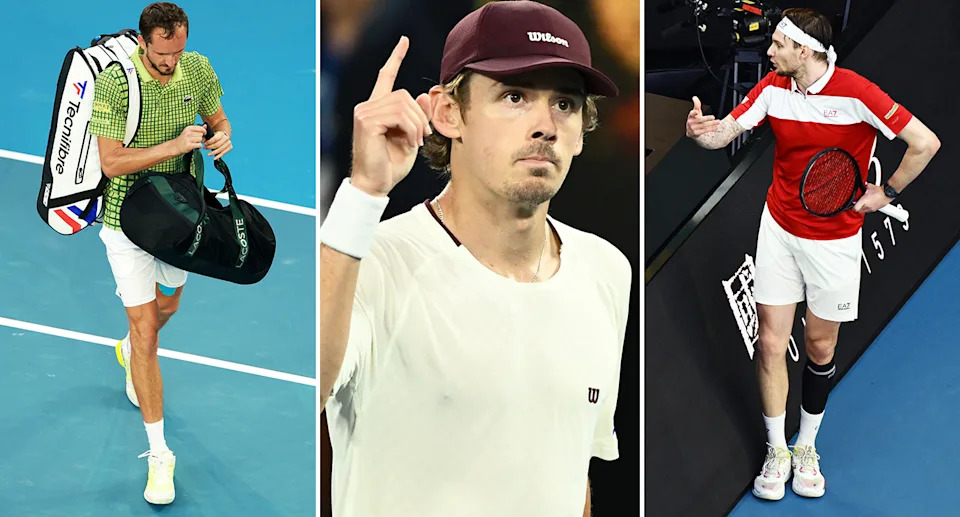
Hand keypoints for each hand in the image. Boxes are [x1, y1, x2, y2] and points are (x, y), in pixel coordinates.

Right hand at [172, 124, 206, 153]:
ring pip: (200, 139)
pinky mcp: (189, 145)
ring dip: (199, 142)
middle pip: (201, 134)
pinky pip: (199, 145)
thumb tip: (206, 125)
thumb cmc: (184, 139)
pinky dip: (199, 146)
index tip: (204, 134)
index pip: (200, 128)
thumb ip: (198, 129)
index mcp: (188, 128)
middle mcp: (188, 133)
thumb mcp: (189, 132)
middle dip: (201, 137)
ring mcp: (188, 139)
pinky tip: (195, 146)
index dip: (204, 131)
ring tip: (195, 142)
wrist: (176, 146)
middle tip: (197, 140)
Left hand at [204, 130, 232, 159]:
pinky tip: (214, 158)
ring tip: (208, 154)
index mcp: (221, 133)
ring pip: (220, 149)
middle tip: (205, 148)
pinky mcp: (230, 147)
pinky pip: (223, 153)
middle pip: (218, 144)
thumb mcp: (210, 134)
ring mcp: (229, 143)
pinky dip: (218, 156)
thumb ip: (205, 136)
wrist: (223, 137)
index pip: (215, 139)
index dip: (209, 142)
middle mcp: (226, 138)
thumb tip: (202, 140)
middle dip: (210, 147)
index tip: (205, 144)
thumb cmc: (215, 136)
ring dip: (214, 152)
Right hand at [350, 36, 432, 196]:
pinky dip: (411, 129)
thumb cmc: (391, 166)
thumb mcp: (412, 138)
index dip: (395, 58)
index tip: (404, 41)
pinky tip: (410, 143)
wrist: (376, 185)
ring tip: (416, 142)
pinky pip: (400, 115)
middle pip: (404, 94)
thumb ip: (418, 116)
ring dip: (417, 125)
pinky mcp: (366, 120)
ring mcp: (364, 112)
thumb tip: (424, 96)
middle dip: (420, 116)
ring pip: (404, 104)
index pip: (385, 77)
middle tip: (423, 137)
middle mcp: (367, 106)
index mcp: (377, 108)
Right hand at [685, 96, 719, 137]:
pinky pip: (704, 131)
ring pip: (703, 125)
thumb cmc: (695, 119)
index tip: (697, 112)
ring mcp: (692, 128)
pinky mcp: (695, 133)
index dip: (694, 113)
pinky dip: (710, 129)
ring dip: (711, 124)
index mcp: (691, 115)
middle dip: (707, 118)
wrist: (691, 131)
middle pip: (700, 120)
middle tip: (713, 117)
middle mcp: (690, 122)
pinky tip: (715, 127)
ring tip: (718, 122)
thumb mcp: (696, 111)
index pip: (691, 113)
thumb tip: (694, 97)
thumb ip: (696, 104)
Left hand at [853, 183, 892, 212]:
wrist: (888, 194)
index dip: (852, 207)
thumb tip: (864, 184)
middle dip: (857, 208)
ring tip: (863, 204)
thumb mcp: (870, 186)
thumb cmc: (880, 191)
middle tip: (857, 204)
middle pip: (858, 211)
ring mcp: (871, 208)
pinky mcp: (875, 209)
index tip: (852, 205)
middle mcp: (867, 206)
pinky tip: (868, 204)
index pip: (855, 208)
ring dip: (862, 209)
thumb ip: (866, 185)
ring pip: (863, 211)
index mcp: (864, 200)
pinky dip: (867, 209)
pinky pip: (868, 211)